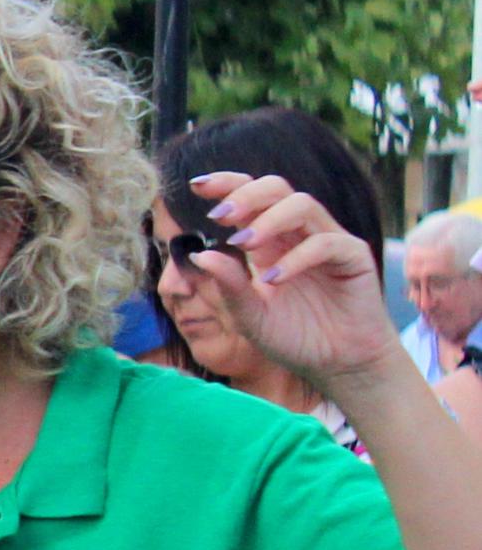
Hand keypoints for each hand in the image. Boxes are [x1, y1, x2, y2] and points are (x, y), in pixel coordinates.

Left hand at [191, 169, 400, 392]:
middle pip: (277, 189)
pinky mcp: (353, 257)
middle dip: (246, 195)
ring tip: (242, 243)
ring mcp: (328, 242)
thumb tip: (200, 255)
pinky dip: (296, 257)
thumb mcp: (250, 315)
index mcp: (270, 243)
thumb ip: (228, 287)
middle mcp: (298, 235)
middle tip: (219, 216)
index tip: (197, 186)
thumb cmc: (294, 338)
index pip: (252, 198)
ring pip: (302, 205)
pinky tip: (274, 279)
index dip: (228, 184)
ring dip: (268, 220)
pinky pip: (326, 243)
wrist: (336, 364)